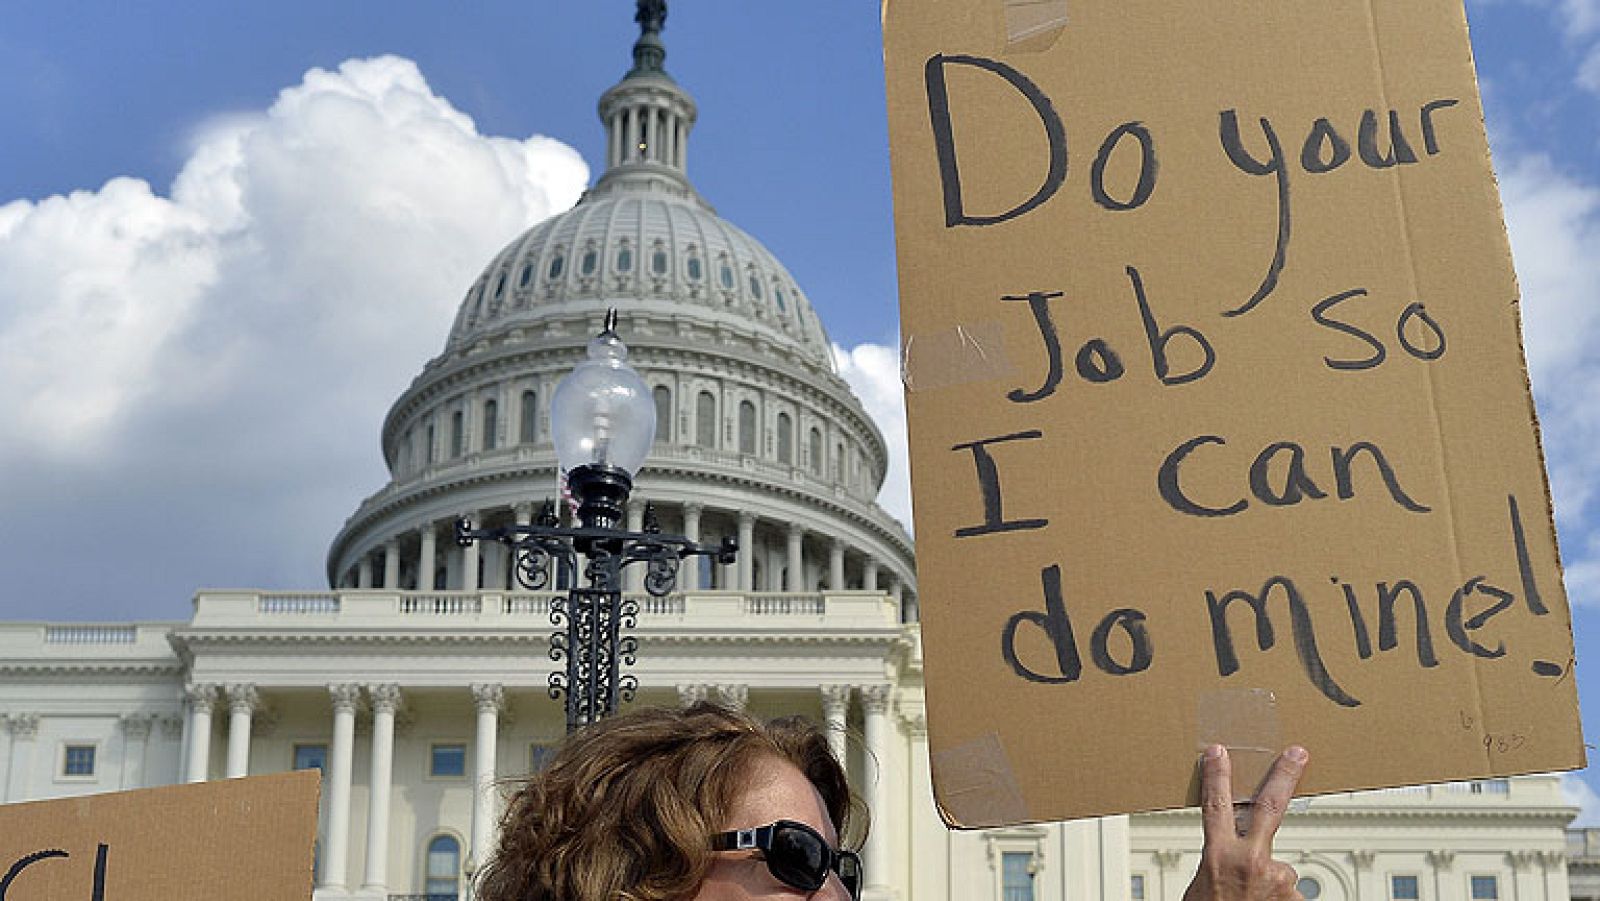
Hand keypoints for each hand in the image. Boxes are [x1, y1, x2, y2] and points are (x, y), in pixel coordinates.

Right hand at [1182, 744, 1308, 900]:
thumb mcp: (1200, 886)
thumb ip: (1219, 865)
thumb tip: (1229, 858)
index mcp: (1219, 856)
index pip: (1217, 805)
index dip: (1217, 776)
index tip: (1220, 751)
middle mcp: (1251, 861)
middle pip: (1270, 806)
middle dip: (1284, 775)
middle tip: (1298, 754)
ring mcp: (1277, 880)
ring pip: (1279, 868)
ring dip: (1271, 881)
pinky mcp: (1295, 898)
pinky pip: (1289, 893)